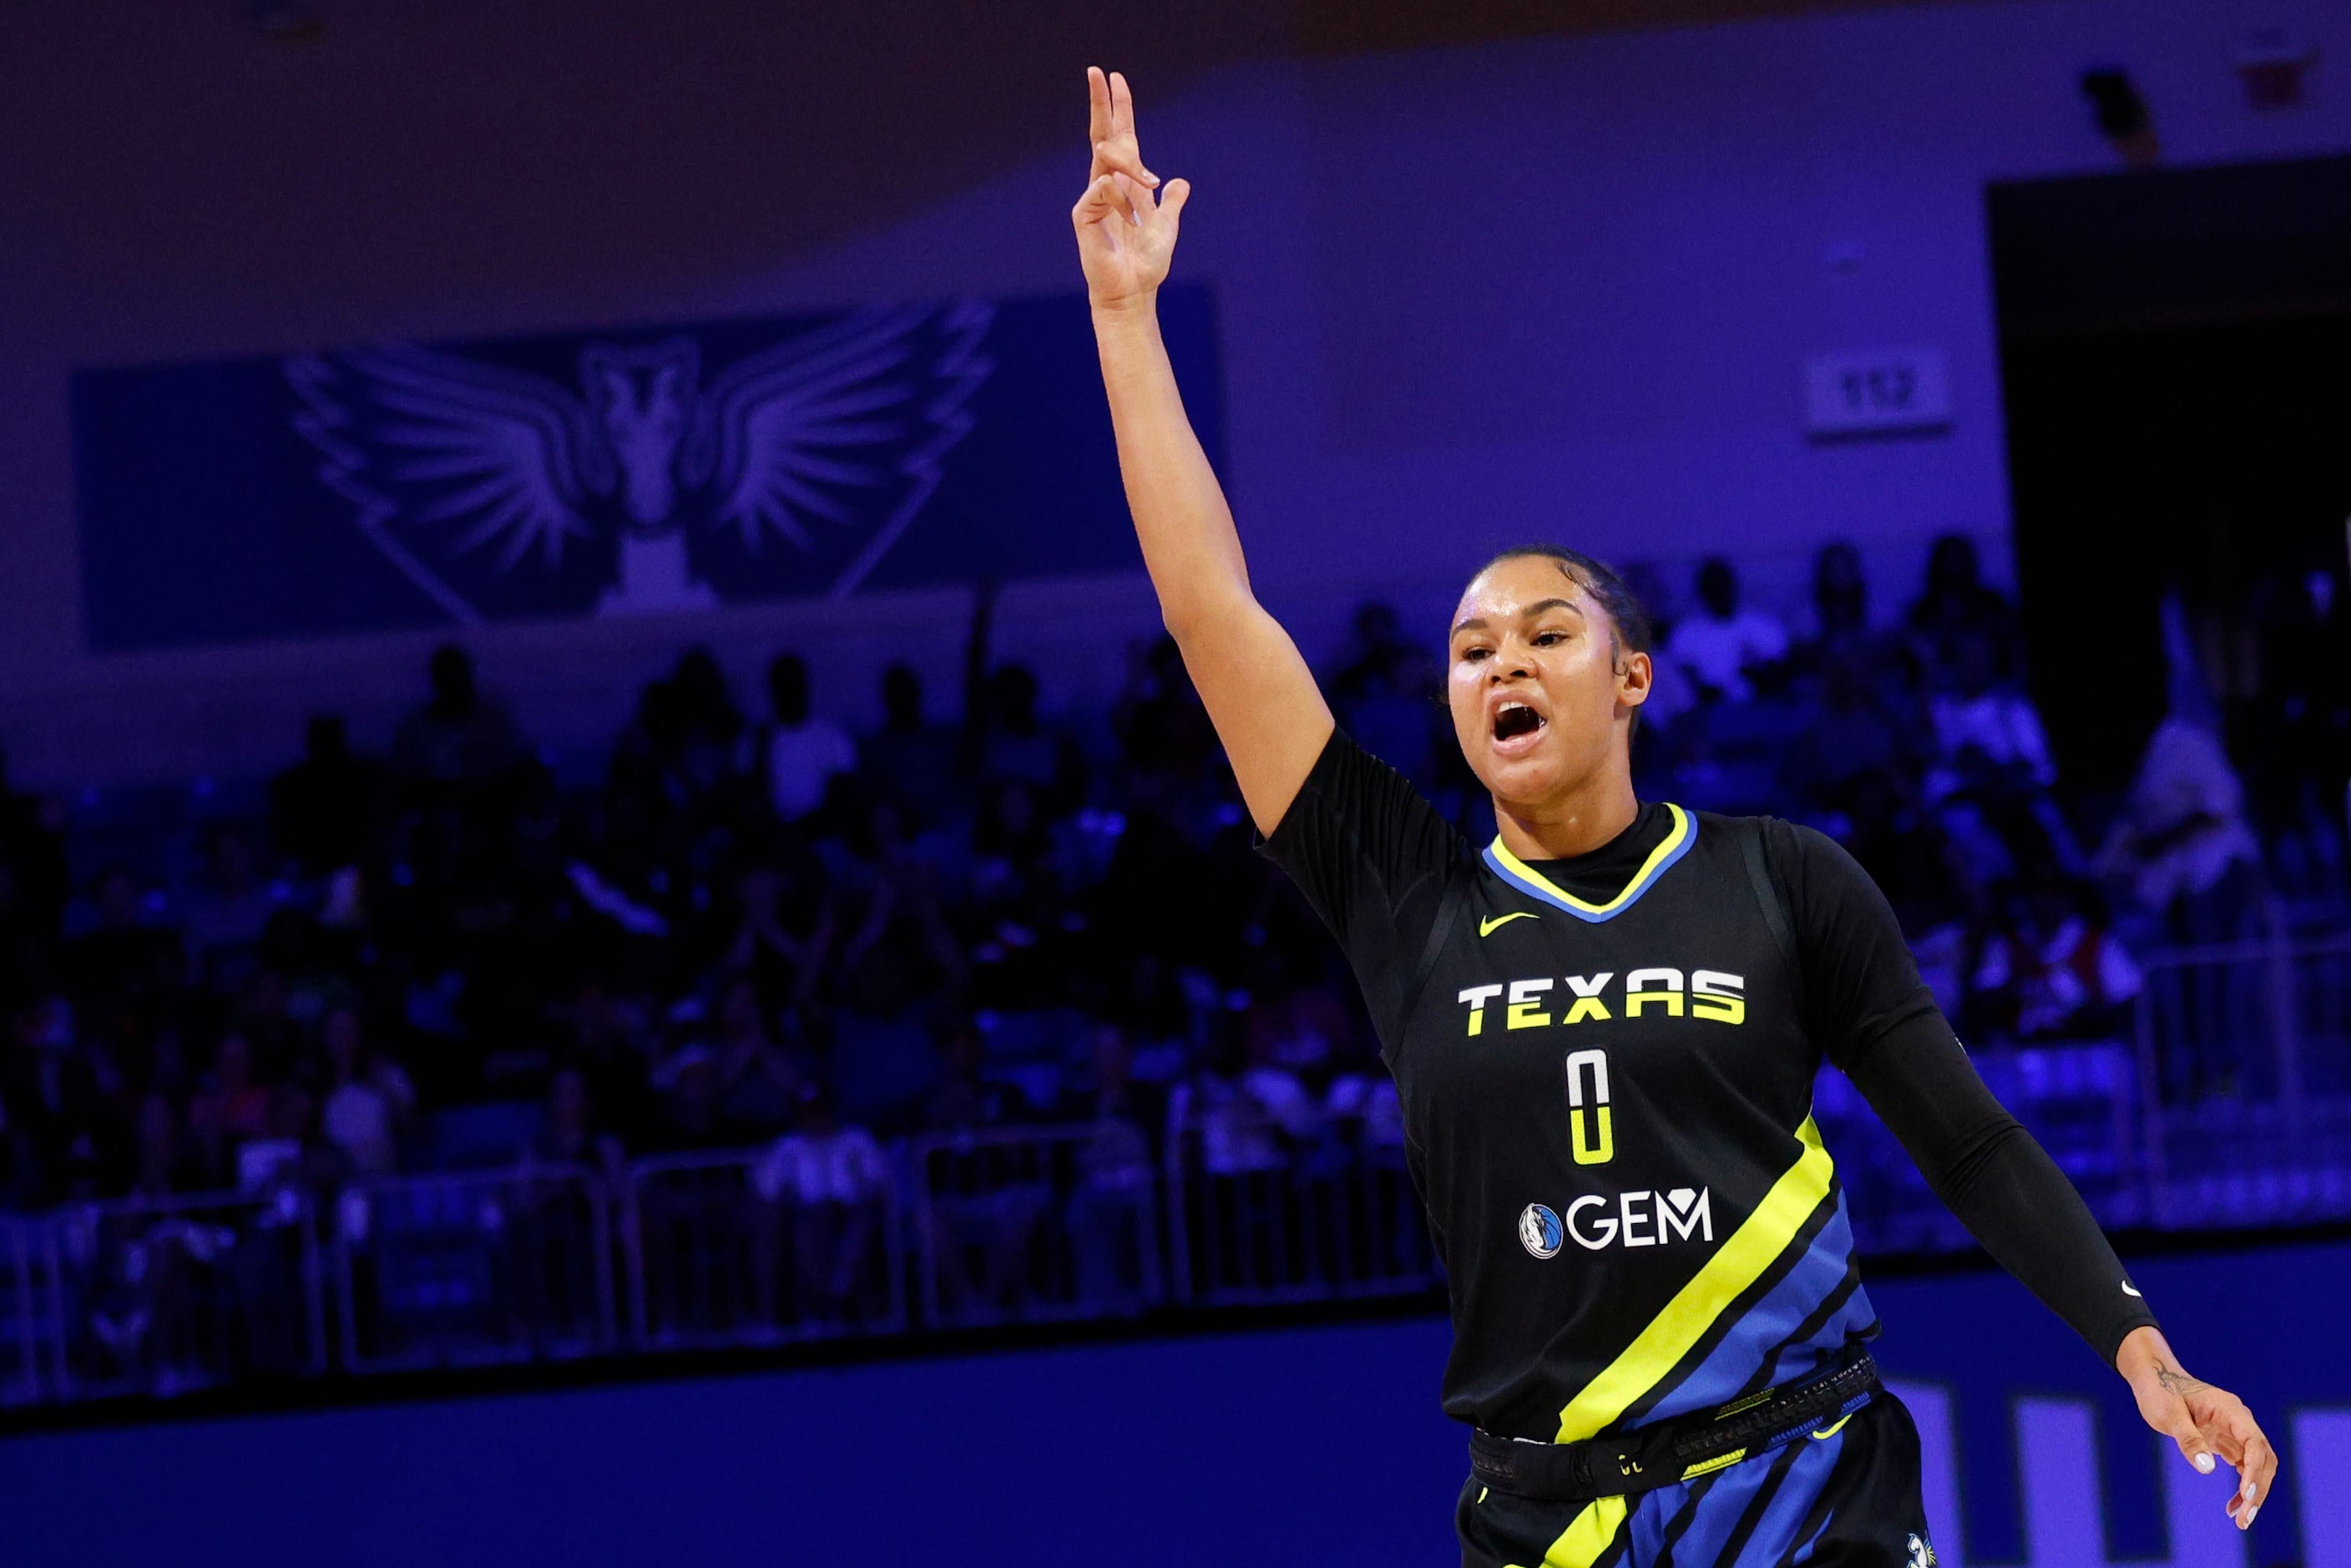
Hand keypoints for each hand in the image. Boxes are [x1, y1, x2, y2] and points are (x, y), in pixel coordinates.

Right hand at [1071, 67, 1189, 310]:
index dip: (1119, 109)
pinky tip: (1131, 219)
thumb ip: (1171, 203)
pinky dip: (1121, 200)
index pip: (1120, 138)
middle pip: (1101, 135)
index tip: (1115, 78)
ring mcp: (1092, 197)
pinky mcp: (1083, 213)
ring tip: (1148, 183)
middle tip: (1095, 71)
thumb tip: (1179, 182)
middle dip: (1100, 103)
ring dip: (1130, 164)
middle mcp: (1105, 185)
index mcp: (1125, 184)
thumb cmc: (1146, 263)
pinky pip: (1103, 189)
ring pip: (1106, 159)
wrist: (1133, 290)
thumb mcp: (1167, 226)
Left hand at [2117, 1326, 2275, 1530]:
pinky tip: (2233, 1506)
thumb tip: (2207, 1469)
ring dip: (2253, 1492)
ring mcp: (2234, 1432)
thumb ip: (2188, 1439)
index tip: (2247, 1495)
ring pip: (2257, 1466)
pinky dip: (2242, 1487)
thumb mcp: (2169, 1414)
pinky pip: (2244, 1467)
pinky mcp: (2226, 1441)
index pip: (2254, 1443)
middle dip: (2258, 1489)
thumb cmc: (2160, 1391)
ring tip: (2240, 1519)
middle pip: (2262, 1459)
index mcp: (2230, 1410)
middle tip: (2244, 1518)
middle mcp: (2239, 1421)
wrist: (2154, 1378)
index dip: (2255, 1471)